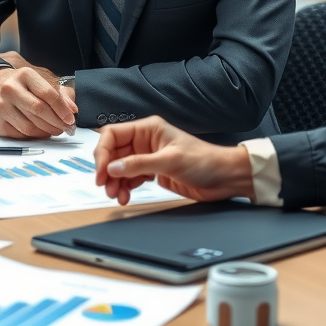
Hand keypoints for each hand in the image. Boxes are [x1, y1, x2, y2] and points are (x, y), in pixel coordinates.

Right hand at [0, 54, 77, 138]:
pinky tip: (40, 133)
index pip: (48, 94)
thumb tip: (72, 109)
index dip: (62, 109)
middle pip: (39, 110)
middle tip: (65, 128)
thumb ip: (59, 93)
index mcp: (24, 75)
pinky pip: (20, 135)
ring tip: (54, 131)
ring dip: (46, 132)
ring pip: (30, 126)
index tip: (70, 119)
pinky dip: (34, 136)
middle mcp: (10, 89)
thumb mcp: (38, 80)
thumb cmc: (19, 84)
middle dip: (56, 122)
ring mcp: (1, 106)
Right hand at [94, 116, 255, 205]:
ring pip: (120, 167)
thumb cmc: (204, 160)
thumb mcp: (170, 160)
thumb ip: (139, 164)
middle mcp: (145, 141)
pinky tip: (125, 197)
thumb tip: (113, 167)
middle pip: (113, 153)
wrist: (224, 177)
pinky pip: (130, 178)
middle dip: (107, 170)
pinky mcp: (153, 172)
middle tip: (106, 186)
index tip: (101, 171)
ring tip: (117, 195)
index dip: (102, 152)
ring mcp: (148, 157)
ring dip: (115, 182)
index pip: (113, 134)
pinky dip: (125, 188)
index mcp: (148, 129)